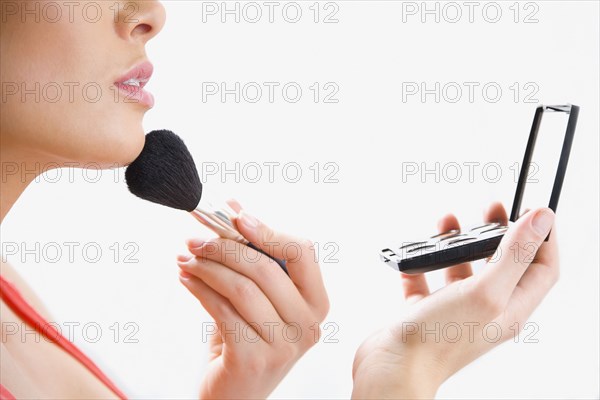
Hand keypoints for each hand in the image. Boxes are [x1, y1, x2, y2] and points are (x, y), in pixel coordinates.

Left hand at [177, 200, 328, 398]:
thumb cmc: (246, 338)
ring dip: (207, 267)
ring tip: (186, 258)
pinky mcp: (254, 359)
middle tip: (195, 240)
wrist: (235, 393)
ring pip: (241, 287)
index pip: (301, 252)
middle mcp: (308, 324)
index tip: (235, 217)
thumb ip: (250, 250)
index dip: (267, 230)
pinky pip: (222, 310)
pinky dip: (199, 289)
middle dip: (223, 247)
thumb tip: (233, 204)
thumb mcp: (254, 293)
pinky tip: (186, 279)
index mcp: (316, 302)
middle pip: (265, 267)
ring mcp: (284, 345)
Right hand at [352, 203, 557, 398]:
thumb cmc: (439, 338)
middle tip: (490, 207)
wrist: (392, 367)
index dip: (543, 237)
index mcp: (510, 309)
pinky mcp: (425, 311)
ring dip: (458, 244)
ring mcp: (455, 311)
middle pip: (503, 264)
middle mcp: (486, 310)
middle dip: (500, 232)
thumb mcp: (485, 290)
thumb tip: (542, 218)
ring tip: (447, 223)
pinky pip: (427, 281)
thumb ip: (514, 253)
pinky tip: (413, 256)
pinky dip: (422, 264)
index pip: (542, 268)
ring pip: (463, 269)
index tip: (532, 210)